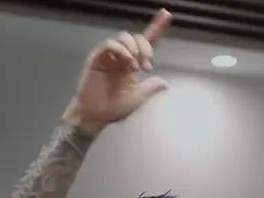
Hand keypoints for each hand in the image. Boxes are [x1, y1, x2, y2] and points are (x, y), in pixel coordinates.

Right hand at [62, 8, 171, 133]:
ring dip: (133, 48)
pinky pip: (109, 44)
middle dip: (146, 47)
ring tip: (135, 66)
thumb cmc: (115, 109)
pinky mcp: (97, 58)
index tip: (166, 14)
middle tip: (147, 66)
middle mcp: (122, 57)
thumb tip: (165, 84)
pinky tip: (127, 60)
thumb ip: (151, 89)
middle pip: (137, 37)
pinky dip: (120, 49)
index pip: (147, 43)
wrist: (96, 116)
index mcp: (133, 64)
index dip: (157, 28)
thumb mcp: (138, 99)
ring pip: (124, 37)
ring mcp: (110, 56)